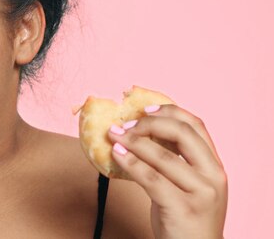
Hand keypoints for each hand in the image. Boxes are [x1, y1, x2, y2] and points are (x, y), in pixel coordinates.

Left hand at [107, 104, 227, 238]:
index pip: (197, 126)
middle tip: (124, 124)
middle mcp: (214, 176)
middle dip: (150, 123)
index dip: (170, 111)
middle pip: (183, 134)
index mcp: (215, 166)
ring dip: (134, 141)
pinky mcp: (184, 208)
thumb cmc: (185, 219)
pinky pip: (152, 179)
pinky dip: (131, 162)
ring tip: (113, 135)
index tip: (144, 108)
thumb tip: (137, 133)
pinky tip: (116, 154)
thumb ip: (172, 161)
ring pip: (164, 157)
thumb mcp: (185, 185)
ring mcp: (202, 193)